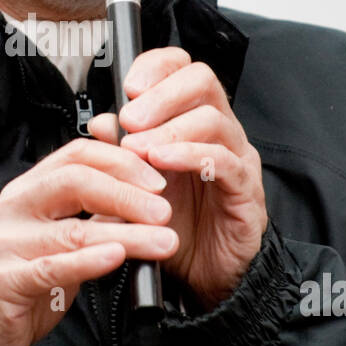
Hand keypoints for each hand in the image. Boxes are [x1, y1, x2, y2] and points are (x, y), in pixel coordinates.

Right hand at [0, 137, 177, 345]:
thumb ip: (89, 215)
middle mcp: (10, 209)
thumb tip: (142, 194)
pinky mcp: (3, 281)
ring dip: (126, 234)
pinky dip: (89, 261)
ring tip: (163, 241)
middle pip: (74, 181)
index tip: (157, 181)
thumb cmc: (20, 283)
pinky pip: (52, 268)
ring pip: (72, 230)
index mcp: (25, 191)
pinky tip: (117, 257)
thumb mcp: (57, 240)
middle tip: (164, 210)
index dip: (121, 162)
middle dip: (127, 193)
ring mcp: (2, 244)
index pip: (75, 155)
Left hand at [87, 47, 267, 308]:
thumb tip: (99, 122)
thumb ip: (119, 154)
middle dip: (160, 95)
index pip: (182, 69)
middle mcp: (219, 132)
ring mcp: (237, 159)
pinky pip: (225, 161)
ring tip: (137, 149)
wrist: (202, 278)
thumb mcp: (135, 186)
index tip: (128, 86)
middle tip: (130, 119)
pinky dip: (190, 156)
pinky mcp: (246, 191)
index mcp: (192, 121)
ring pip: (213, 119)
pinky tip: (162, 163)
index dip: (156, 67)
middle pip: (202, 81)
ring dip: (169, 129)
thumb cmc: (174, 226)